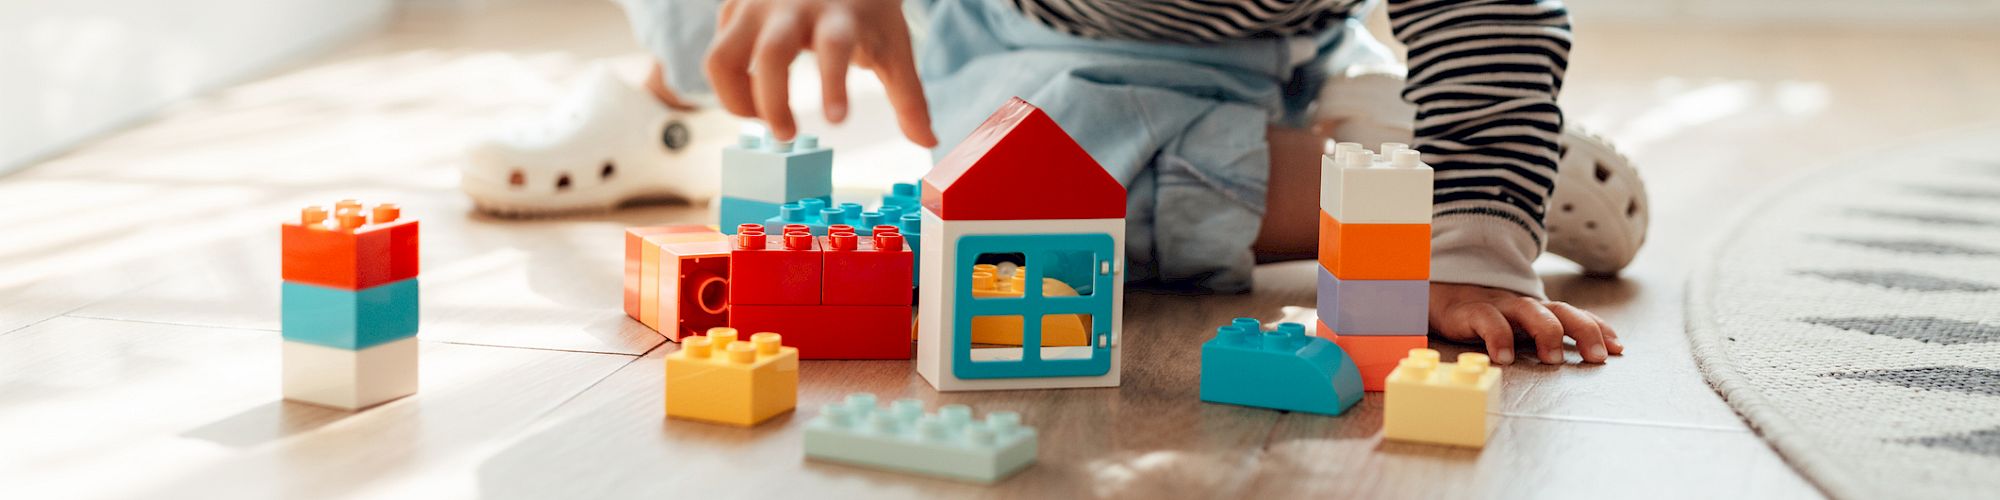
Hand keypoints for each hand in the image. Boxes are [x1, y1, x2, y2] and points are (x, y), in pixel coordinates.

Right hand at [704, 0, 937, 146]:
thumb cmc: (867, 9)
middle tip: (786, 136)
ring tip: (758, 119)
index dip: (833, 83)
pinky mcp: (734, 8)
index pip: (834, 46)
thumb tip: (928, 141)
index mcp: (840, 15)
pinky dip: (728, 83)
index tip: (837, 120)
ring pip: (724, 54)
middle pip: (771, 54)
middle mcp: (794, 7)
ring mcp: (758, 6)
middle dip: (773, 102)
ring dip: (735, 97)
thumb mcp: (893, 47)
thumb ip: (908, 97)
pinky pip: (717, 51)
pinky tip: (752, 95)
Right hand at [1429, 282, 1623, 364]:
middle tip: (1597, 357)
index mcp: (1536, 311)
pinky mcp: (1470, 311)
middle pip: (1559, 310)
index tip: (1618, 348)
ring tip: (1552, 359)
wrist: (1440, 294)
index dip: (1597, 328)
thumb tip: (1583, 356)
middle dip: (1583, 330)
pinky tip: (1504, 358)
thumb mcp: (1518, 328)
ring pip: (1528, 311)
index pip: (1573, 314)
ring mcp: (1498, 306)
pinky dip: (1498, 338)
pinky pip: (1487, 321)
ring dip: (1546, 332)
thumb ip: (1545, 339)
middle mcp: (1522, 306)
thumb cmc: (1486, 318)